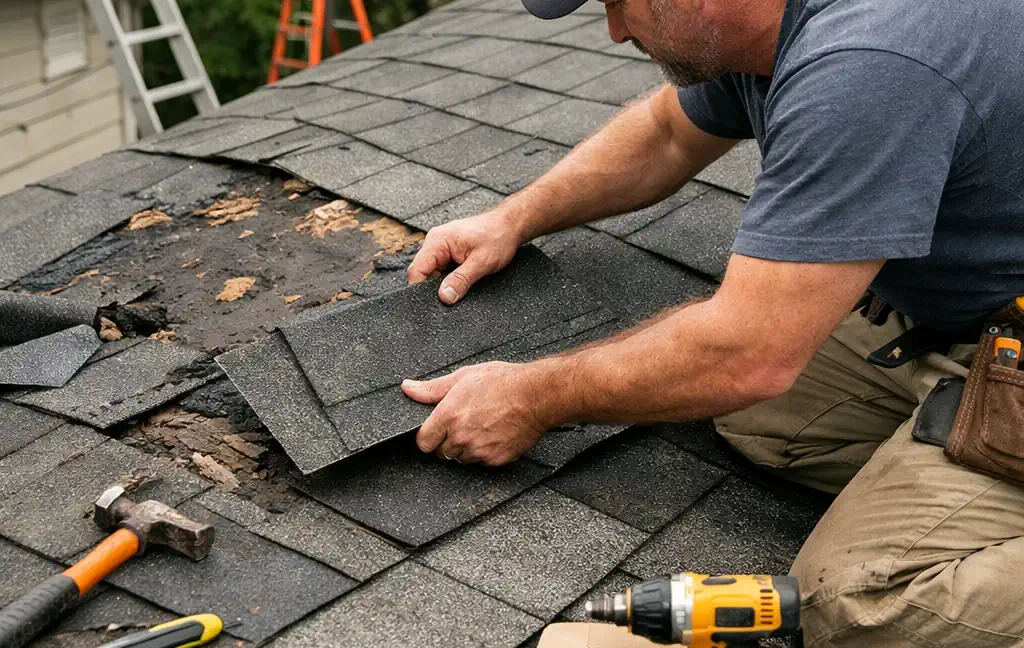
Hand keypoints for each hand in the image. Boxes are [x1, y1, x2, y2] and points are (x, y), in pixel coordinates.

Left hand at [402, 362, 552, 465]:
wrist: (536, 396)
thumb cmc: (503, 382)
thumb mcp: (464, 377)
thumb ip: (432, 388)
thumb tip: (409, 388)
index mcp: (448, 416)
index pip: (423, 442)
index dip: (428, 436)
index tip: (435, 431)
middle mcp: (461, 436)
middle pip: (442, 452)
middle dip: (448, 441)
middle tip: (464, 424)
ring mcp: (478, 450)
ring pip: (462, 459)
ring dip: (466, 448)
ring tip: (481, 428)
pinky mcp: (495, 459)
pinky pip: (481, 462)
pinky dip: (484, 453)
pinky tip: (493, 435)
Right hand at [407, 209, 523, 304]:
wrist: (511, 225)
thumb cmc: (498, 236)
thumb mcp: (481, 262)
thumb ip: (461, 280)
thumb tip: (444, 297)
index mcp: (437, 241)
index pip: (417, 271)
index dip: (421, 290)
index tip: (434, 303)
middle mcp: (436, 243)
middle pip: (423, 273)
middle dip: (435, 288)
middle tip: (452, 296)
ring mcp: (442, 248)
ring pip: (433, 274)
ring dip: (445, 283)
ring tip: (463, 283)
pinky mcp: (449, 253)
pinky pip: (443, 270)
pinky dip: (451, 278)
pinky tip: (464, 279)